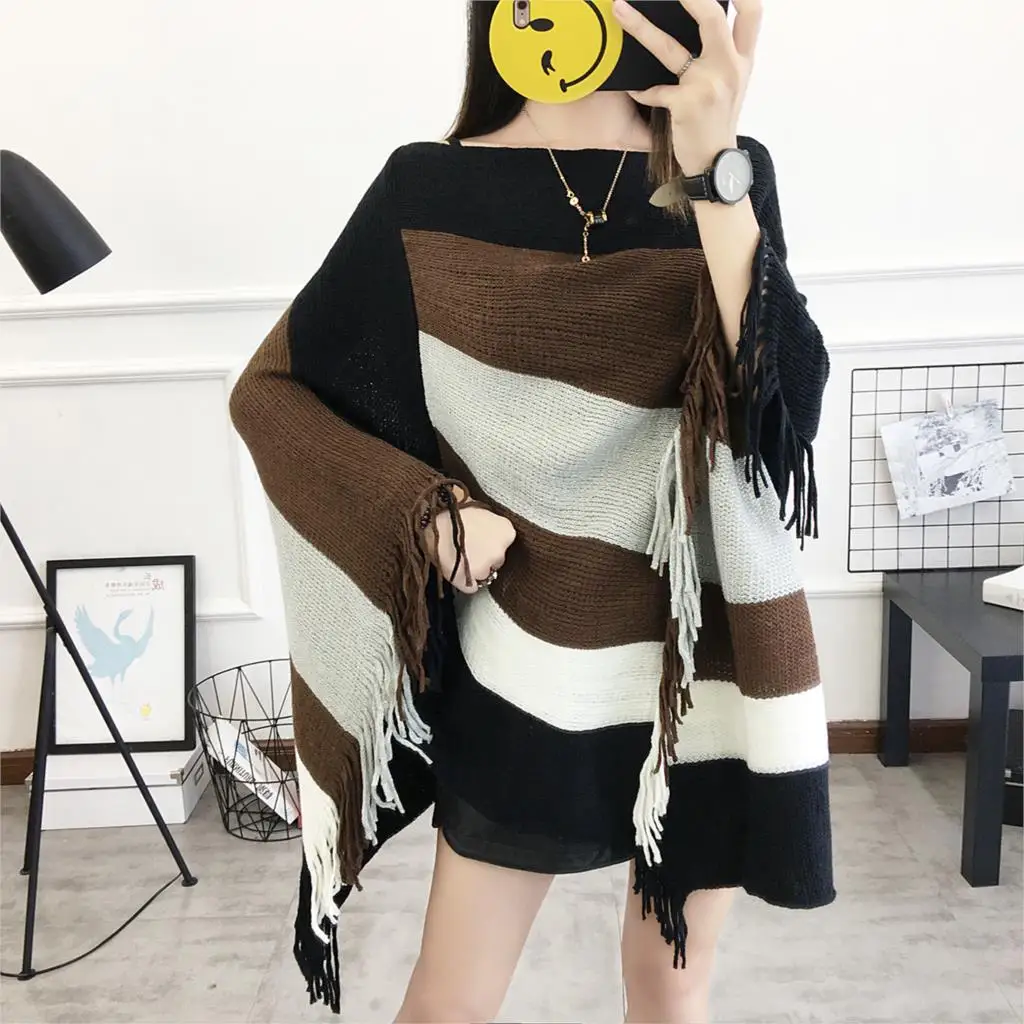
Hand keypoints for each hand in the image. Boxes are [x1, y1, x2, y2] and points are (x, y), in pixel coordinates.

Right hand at [423, 506, 516, 595]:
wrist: (433, 520)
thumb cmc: (455, 509)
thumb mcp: (482, 511)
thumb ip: (491, 526)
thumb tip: (489, 532)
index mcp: (507, 532)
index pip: (503, 544)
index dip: (490, 542)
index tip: (479, 538)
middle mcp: (500, 552)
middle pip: (495, 560)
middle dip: (484, 556)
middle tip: (467, 546)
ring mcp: (484, 568)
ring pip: (483, 574)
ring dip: (473, 568)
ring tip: (457, 555)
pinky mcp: (468, 581)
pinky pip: (470, 588)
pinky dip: (464, 583)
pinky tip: (455, 570)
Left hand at [612, 0, 760, 175]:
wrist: (714, 164)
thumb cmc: (717, 124)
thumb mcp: (733, 86)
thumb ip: (725, 56)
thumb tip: (707, 22)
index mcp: (742, 60)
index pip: (753, 14)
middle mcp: (729, 67)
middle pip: (711, 18)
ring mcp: (707, 84)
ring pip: (668, 48)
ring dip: (640, 27)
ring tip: (619, 10)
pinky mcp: (686, 103)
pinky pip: (654, 89)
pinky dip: (641, 90)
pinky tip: (633, 89)